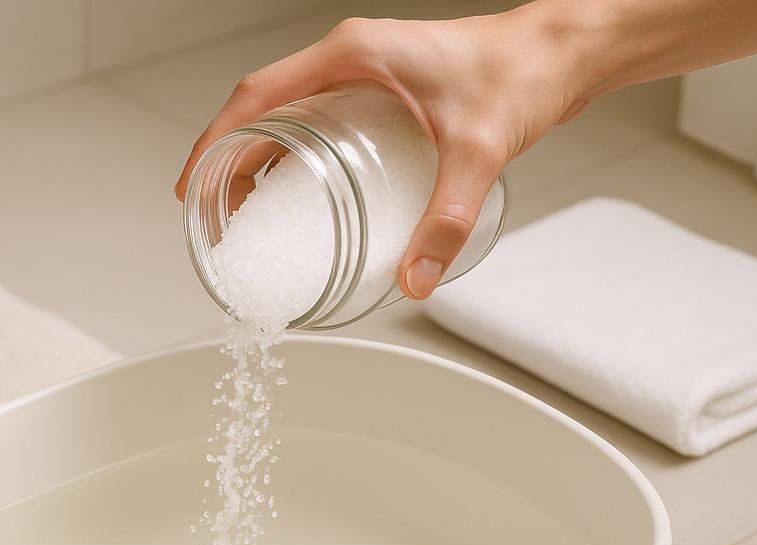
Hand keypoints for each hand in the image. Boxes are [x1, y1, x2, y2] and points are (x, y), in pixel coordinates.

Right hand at [174, 10, 591, 298]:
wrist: (563, 51)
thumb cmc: (522, 74)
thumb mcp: (479, 150)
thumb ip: (446, 219)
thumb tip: (416, 281)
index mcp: (351, 55)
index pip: (256, 96)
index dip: (215, 143)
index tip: (193, 188)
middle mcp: (348, 60)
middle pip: (260, 109)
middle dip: (228, 163)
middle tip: (214, 218)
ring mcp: (363, 74)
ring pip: (285, 115)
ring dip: (256, 161)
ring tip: (244, 215)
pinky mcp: (381, 92)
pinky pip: (315, 121)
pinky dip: (292, 156)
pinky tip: (297, 197)